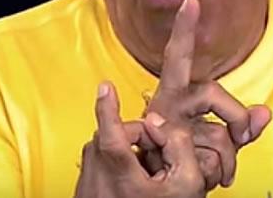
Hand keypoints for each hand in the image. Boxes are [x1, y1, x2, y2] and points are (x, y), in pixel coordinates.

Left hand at [73, 81, 205, 197]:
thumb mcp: (186, 185)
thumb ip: (180, 145)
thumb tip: (160, 122)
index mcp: (118, 168)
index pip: (109, 130)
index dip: (107, 106)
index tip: (105, 87)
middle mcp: (97, 166)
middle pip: (123, 133)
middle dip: (145, 140)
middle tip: (160, 167)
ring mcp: (89, 171)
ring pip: (116, 144)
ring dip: (134, 154)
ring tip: (148, 181)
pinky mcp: (86, 176)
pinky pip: (108, 158)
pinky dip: (123, 165)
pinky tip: (136, 185)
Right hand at [140, 0, 271, 189]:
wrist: (152, 186)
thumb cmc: (180, 154)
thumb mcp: (214, 137)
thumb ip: (239, 125)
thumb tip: (266, 112)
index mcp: (173, 94)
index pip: (177, 57)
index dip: (184, 30)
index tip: (191, 1)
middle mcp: (165, 105)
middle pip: (211, 93)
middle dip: (236, 116)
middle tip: (242, 134)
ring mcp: (166, 130)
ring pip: (219, 136)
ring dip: (228, 160)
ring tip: (218, 171)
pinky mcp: (172, 154)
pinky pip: (215, 160)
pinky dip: (221, 173)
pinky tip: (209, 177)